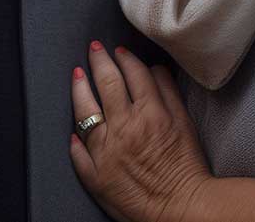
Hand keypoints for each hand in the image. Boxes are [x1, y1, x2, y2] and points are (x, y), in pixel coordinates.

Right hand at [68, 42, 209, 221]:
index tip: (78, 72)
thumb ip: (81, 159)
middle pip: (108, 80)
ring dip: (126, 58)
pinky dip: (155, 70)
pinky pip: (164, 82)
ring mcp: (153, 116)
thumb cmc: (140, 202)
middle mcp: (126, 123)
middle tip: (96, 48)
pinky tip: (151, 68)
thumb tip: (72, 135)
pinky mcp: (176, 115)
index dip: (79, 83)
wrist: (182, 208)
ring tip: (120, 51)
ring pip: (136, 74)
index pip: (85, 102)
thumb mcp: (98, 186)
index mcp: (104, 142)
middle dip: (99, 60)